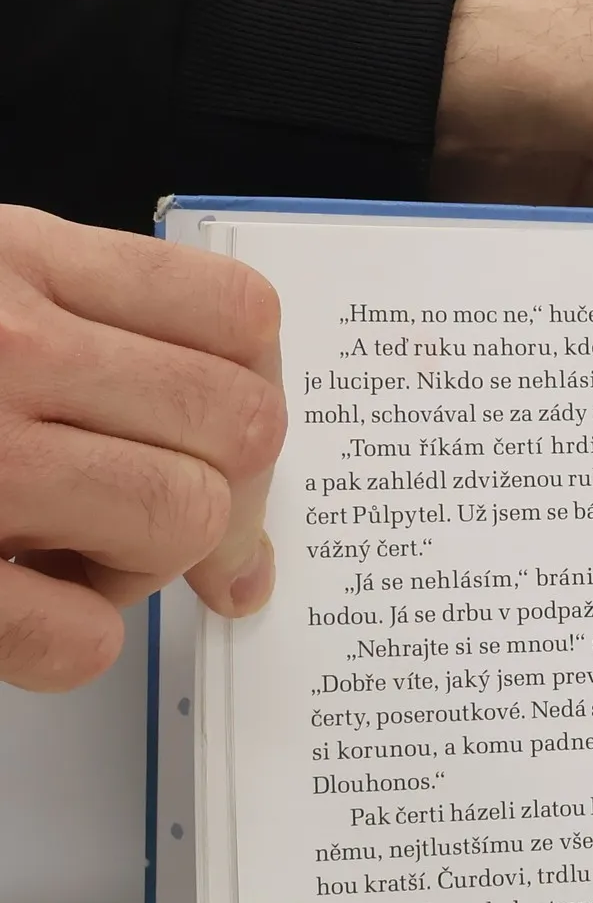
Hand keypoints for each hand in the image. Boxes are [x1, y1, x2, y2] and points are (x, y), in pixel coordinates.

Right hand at [0, 205, 283, 690]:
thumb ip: (96, 334)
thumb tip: (250, 437)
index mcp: (15, 261)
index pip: (239, 313)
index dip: (257, 392)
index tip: (224, 440)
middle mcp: (5, 345)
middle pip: (244, 427)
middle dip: (220, 489)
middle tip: (147, 512)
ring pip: (185, 519)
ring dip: (140, 561)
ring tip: (54, 544)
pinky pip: (85, 637)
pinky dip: (67, 641)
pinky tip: (14, 602)